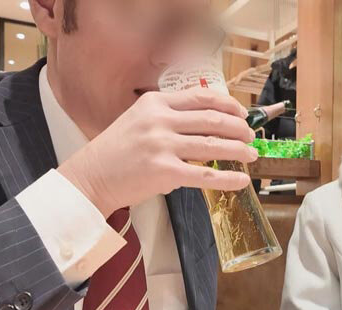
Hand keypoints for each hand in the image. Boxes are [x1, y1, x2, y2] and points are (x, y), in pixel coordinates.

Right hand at [58, 88, 256, 216]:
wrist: (90, 177)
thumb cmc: (116, 152)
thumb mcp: (139, 121)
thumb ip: (170, 119)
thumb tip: (209, 127)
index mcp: (155, 102)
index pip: (201, 96)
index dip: (228, 104)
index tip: (242, 113)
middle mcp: (160, 120)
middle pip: (212, 119)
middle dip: (238, 128)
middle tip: (251, 136)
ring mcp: (162, 145)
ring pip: (213, 146)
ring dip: (238, 151)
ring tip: (251, 156)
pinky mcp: (164, 171)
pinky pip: (205, 175)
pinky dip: (227, 178)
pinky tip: (241, 180)